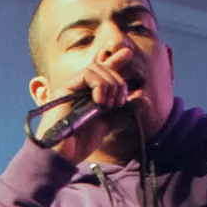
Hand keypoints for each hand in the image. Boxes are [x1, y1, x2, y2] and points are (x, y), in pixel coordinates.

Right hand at [39, 46, 146, 165]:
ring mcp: (71, 88)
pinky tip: (99, 100)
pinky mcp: (64, 89)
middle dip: (118, 82)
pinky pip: (86, 74)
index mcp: (89, 94)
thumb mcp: (108, 124)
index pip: (103, 71)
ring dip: (109, 83)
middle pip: (103, 68)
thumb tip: (142, 98)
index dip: (115, 61)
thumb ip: (122, 111)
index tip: (127, 53)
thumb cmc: (80, 143)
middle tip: (119, 102)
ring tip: (109, 104)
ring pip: (95, 67)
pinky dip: (99, 84)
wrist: (63, 154)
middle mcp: (79, 88)